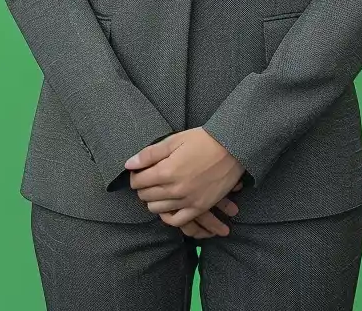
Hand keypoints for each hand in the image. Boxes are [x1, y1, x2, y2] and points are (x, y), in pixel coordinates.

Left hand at [125, 129, 247, 233]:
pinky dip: (167, 216)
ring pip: (157, 209)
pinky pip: (175, 221)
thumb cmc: (204, 140)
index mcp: (166, 170)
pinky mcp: (198, 207)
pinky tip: (168, 206)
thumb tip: (128, 164)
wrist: (233, 147)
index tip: (140, 170)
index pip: (137, 181)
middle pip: (145, 196)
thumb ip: (150, 153)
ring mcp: (186, 201)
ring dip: (153, 199)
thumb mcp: (176, 139)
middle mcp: (174, 189)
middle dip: (143, 186)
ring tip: (160, 189)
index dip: (135, 175)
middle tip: (150, 178)